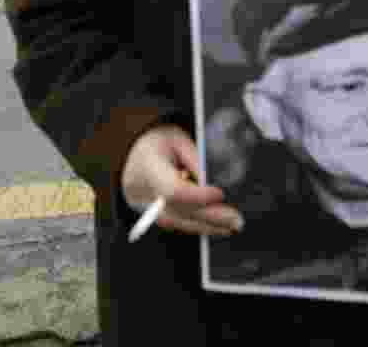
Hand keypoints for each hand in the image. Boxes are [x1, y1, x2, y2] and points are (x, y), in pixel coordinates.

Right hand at [121, 125, 243, 236]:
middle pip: (179, 210)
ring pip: (178, 223)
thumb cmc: (156, 145)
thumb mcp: (177, 140)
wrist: (131, 157)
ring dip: (207, 227)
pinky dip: (199, 227)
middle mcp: (144, 191)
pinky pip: (178, 225)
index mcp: (148, 166)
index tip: (219, 193)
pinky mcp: (154, 216)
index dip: (197, 195)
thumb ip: (195, 159)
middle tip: (236, 220)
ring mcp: (146, 207)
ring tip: (232, 225)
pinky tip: (218, 227)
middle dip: (210, 217)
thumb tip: (213, 181)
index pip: (172, 189)